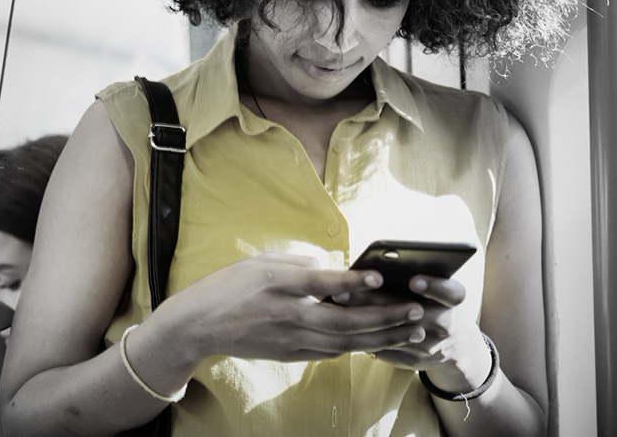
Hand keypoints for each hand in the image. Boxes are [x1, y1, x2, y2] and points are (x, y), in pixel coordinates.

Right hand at [160, 253, 426, 362]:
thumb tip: (331, 269)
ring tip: (413, 330)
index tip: (379, 275)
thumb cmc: (227, 287)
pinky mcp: (291, 354)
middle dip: (385, 317)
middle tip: (417, 310)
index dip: (352, 280)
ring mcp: (290, 339)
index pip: (321, 283)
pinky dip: (359, 346)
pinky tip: (380, 341)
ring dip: (382, 336)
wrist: (199, 326)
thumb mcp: (259, 262)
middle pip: (345, 320)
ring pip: (346, 341)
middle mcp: (288, 315)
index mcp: (278, 285)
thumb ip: (297, 263)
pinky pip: (332, 352)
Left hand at [336, 275, 487, 386]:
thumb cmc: (435, 303)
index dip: (433, 287)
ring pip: (395, 334)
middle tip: (344, 291)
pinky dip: (364, 338)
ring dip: (364, 321)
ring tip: (336, 305)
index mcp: (453, 301)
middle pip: (413, 313)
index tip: (413, 280)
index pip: (451, 293)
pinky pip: (387, 351)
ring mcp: (431, 347)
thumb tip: (373, 261)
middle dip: (377, 301)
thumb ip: (413, 275)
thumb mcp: (436, 289)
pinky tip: (340, 325)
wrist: (456, 347)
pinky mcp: (415, 362)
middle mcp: (447, 325)